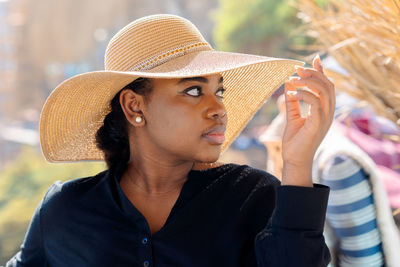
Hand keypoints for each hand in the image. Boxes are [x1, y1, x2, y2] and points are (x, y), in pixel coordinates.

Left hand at [281, 55, 334, 185]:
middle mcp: (328, 112)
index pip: (327, 86)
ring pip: (324, 90)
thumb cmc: (295, 142)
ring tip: (293, 80)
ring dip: (308, 81)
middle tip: (297, 69)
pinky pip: (315, 101)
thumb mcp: (293, 117)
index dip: (322, 71)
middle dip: (313, 73)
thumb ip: (293, 101)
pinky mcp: (318, 123)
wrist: (294, 160)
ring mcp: (325, 118)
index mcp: (324, 110)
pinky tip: (292, 94)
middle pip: (328, 85)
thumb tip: (288, 84)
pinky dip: (303, 94)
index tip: (314, 59)